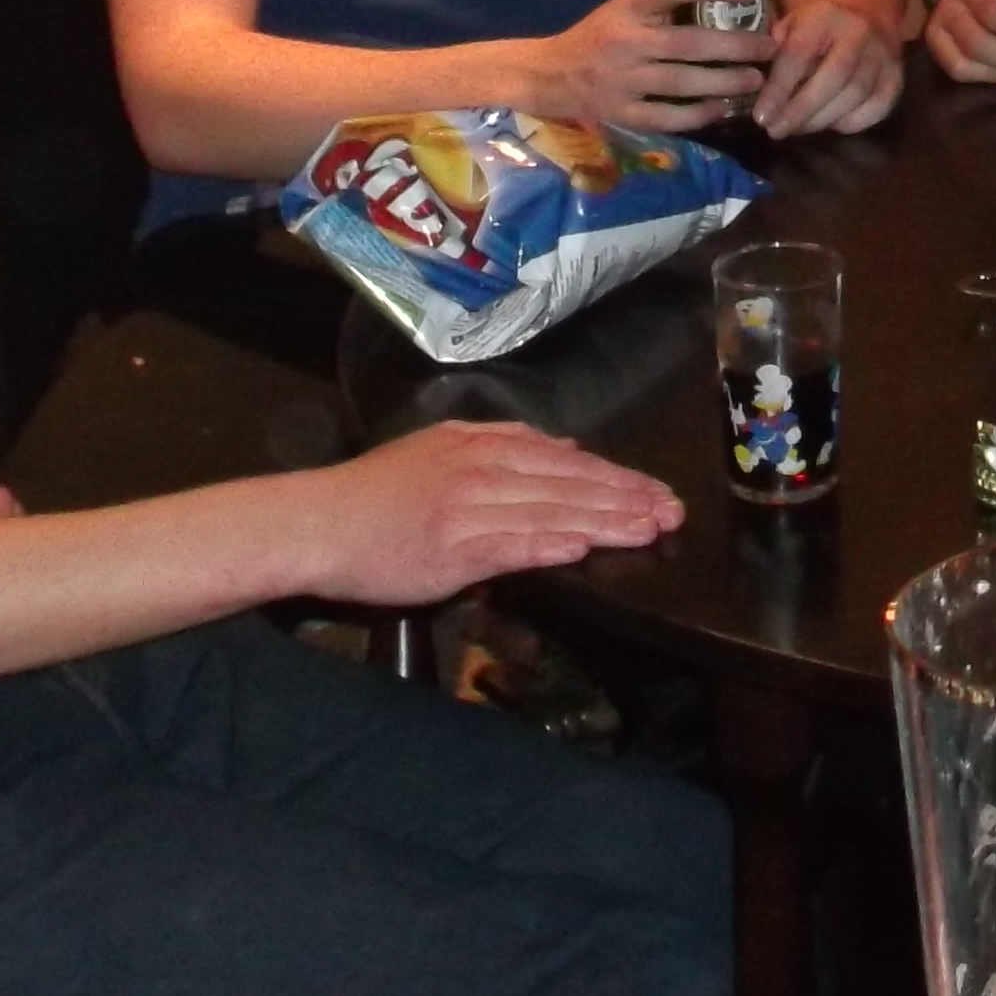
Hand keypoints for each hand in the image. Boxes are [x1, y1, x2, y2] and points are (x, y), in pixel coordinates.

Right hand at [296, 419, 682, 606]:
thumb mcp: (444, 446)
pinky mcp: (451, 549)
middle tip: (674, 514)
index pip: (568, 462)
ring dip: (604, 523)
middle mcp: (484, 470)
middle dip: (626, 500)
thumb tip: (568, 450)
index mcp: (485, 445)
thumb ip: (506, 445)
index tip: (658, 492)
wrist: (321, 522)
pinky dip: (547, 544)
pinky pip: (508, 546)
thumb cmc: (380, 491)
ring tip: (647, 530)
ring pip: (550, 513)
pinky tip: (580, 548)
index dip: (618, 479)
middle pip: (569, 485)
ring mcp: (469, 509)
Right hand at [546, 0, 777, 130]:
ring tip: (757, 80)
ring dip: (726, 81)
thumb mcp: (625, 8)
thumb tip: (728, 0)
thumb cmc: (599, 37)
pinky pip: (668, 117)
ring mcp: (622, 80)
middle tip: (770, 47)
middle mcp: (626, 41)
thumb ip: (665, 6)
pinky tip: (723, 109)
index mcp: (629, 7)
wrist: (550, 76)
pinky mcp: (621, 114)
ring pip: (683, 83)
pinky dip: (699, 114)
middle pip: (690, 42)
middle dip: (736, 46)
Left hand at [751, 0, 901, 136]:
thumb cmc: (817, 28)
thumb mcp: (790, 26)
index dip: (780, 87)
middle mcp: (859, 32)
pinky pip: (877, 108)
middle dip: (802, 110)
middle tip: (776, 131)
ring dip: (822, 119)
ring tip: (796, 129)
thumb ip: (775, 51)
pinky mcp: (896, 77)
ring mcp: (883, 55)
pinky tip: (830, 124)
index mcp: (825, 16)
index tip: (761, 116)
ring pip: (855, 95)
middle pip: (834, 77)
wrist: (866, 16)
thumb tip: (756, 86)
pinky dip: (852, 123)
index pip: (800, 53)